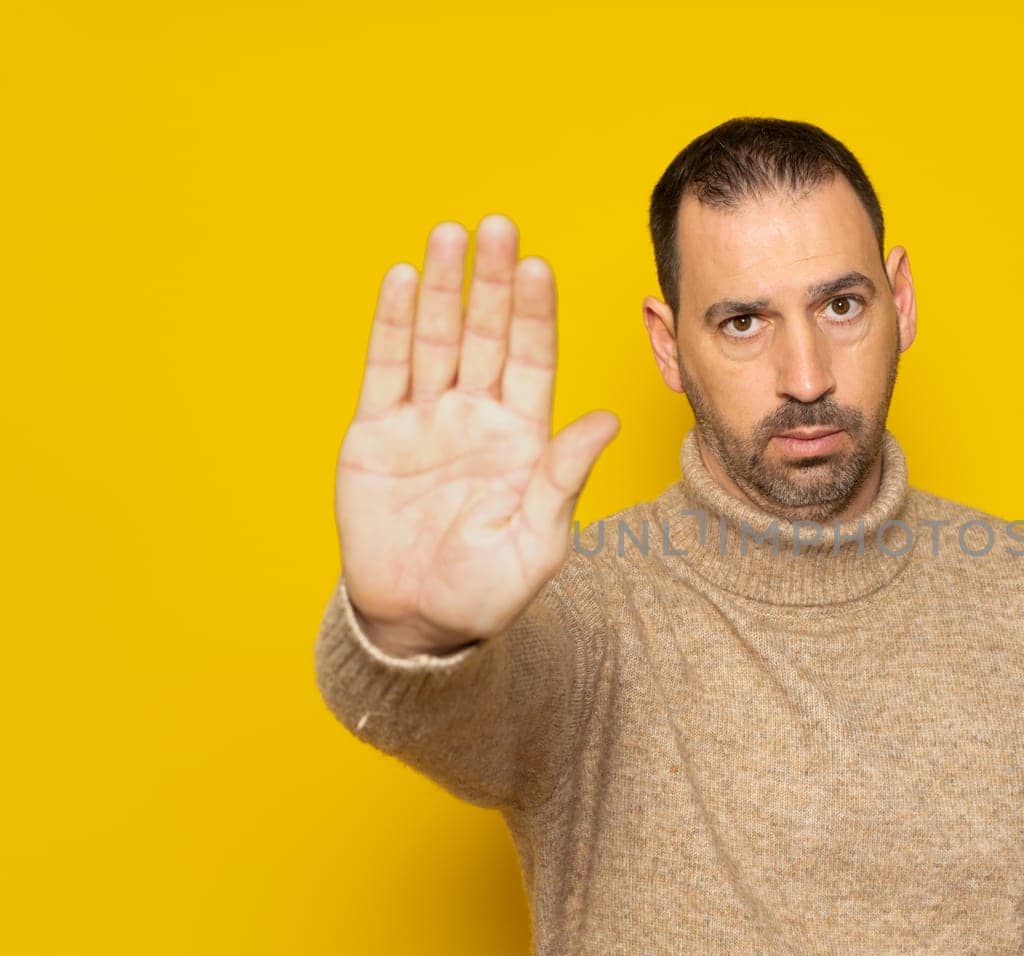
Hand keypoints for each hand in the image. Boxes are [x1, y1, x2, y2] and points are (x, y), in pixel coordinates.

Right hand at [333, 215, 618, 656]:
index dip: (534, 314)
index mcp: (523, 437)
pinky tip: (402, 279)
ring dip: (443, 287)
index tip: (539, 267)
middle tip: (499, 226)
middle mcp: (477, 416)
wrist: (418, 622)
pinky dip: (392, 324)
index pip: (532, 360)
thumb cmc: (488, 590)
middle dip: (493, 282)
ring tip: (450, 235)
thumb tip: (608, 421)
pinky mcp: (376, 435)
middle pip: (486, 334)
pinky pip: (386, 369)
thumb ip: (564, 475)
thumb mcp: (538, 538)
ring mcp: (425, 421)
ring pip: (436, 339)